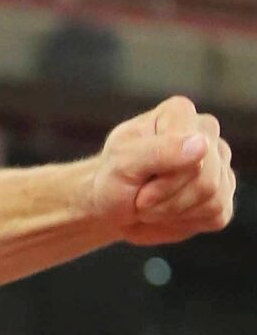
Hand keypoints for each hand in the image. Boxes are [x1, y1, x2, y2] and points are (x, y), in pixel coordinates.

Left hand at [87, 96, 235, 245]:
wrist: (111, 209)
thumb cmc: (113, 179)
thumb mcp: (122, 162)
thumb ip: (159, 150)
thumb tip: (201, 143)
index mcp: (179, 113)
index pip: (192, 151)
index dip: (162, 176)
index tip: (136, 177)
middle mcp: (206, 133)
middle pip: (206, 180)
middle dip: (165, 198)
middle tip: (140, 197)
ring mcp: (220, 165)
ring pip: (213, 199)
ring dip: (172, 211)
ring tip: (151, 203)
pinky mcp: (224, 196)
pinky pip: (216, 215)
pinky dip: (185, 221)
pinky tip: (168, 212)